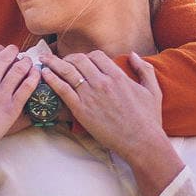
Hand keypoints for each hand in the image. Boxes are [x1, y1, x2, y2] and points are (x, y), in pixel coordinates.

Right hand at [0, 45, 34, 195]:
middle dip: (9, 51)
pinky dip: (33, 76)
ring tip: (26, 60)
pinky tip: (36, 73)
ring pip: (18, 69)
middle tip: (13, 50)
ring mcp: (0, 95)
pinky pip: (28, 87)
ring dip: (24, 61)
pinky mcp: (12, 107)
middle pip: (2, 57)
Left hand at [37, 50, 166, 159]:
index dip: (87, 56)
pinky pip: (62, 89)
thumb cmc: (148, 118)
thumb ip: (145, 69)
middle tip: (59, 60)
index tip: (81, 61)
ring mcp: (90, 95)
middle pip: (79, 60)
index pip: (97, 56)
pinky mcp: (80, 109)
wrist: (141, 141)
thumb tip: (132, 54)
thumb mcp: (152, 90)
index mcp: (118, 76)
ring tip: (43, 60)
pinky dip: (51, 79)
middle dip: (67, 58)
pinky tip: (44, 74)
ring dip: (53, 63)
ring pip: (67, 71)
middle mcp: (102, 82)